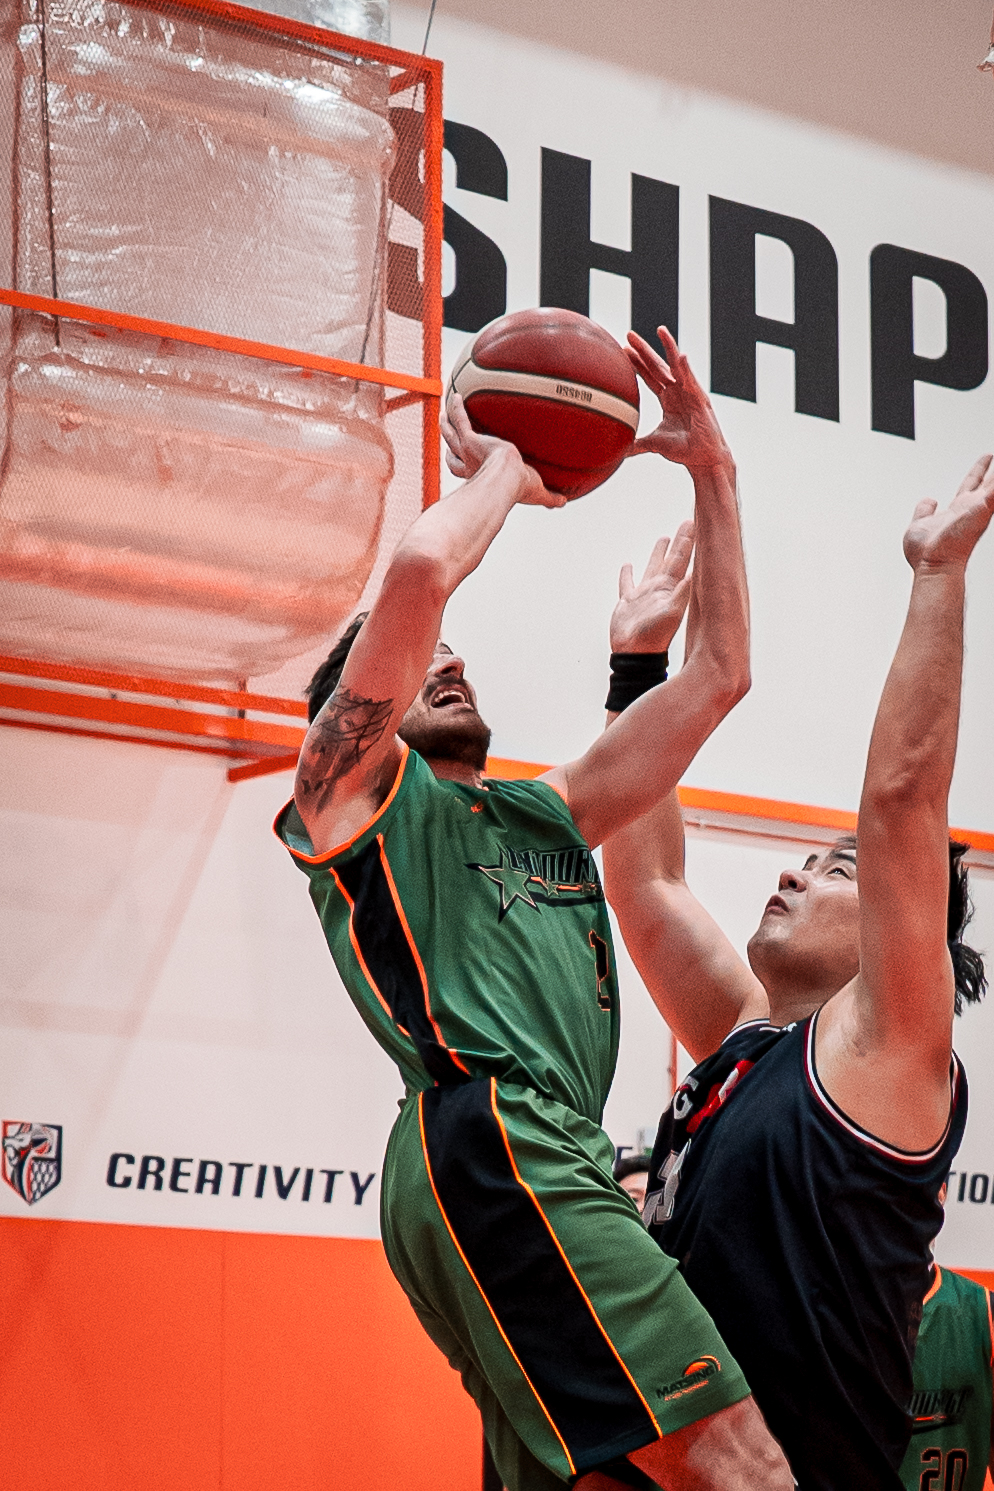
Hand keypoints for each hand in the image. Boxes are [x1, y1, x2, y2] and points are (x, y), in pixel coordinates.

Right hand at [441, 395, 566, 508]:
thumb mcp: (535, 493)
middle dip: (448, 441)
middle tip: (446, 432)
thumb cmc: (519, 489)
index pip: (461, 469)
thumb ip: (548, 498)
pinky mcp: (471, 439)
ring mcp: (468, 450)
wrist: (509, 478)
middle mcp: (469, 463)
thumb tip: (563, 502)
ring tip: (444, 413)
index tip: (457, 460)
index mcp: (478, 474)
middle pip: (451, 450)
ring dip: (446, 423)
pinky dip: (457, 408)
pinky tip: (455, 396)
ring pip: (451, 433)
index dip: (457, 464)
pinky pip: (461, 419)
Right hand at [610, 521, 694, 653]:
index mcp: (671, 588)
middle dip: (680, 541)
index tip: (696, 521)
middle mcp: (660, 589)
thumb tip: (696, 571)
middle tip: (688, 521)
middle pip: (672, 558)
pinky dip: (627, 574)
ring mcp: (644, 595)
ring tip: (663, 538)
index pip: (683, 558)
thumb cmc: (654, 636)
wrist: (634, 655)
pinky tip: (627, 564)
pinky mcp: (628, 603)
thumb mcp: (672, 612)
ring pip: (652, 567)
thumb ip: (682, 593)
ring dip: (658, 553)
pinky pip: (627, 583)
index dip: (689, 540)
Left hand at [626, 327, 731, 470]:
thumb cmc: (683, 450)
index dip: (637, 363)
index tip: (623, 350)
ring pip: (676, 366)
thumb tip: (618, 451)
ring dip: (668, 347)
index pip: (649, 376)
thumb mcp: (654, 444)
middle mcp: (678, 391)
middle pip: (658, 366)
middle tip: (629, 334)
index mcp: (668, 398)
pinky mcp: (700, 399)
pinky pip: (691, 381)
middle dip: (644, 350)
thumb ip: (636, 444)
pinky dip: (685, 369)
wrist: (703, 459)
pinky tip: (679, 356)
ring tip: (660, 330)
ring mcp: (690, 392)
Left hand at [904, 454, 993, 572]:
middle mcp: (970, 508)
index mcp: (957, 509)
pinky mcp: (984, 508)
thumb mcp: (920, 523)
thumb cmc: (925, 552)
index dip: (979, 470)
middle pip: (988, 481)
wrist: (932, 563)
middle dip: (993, 469)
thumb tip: (928, 501)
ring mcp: (978, 508)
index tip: (987, 458)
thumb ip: (924, 511)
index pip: (971, 484)